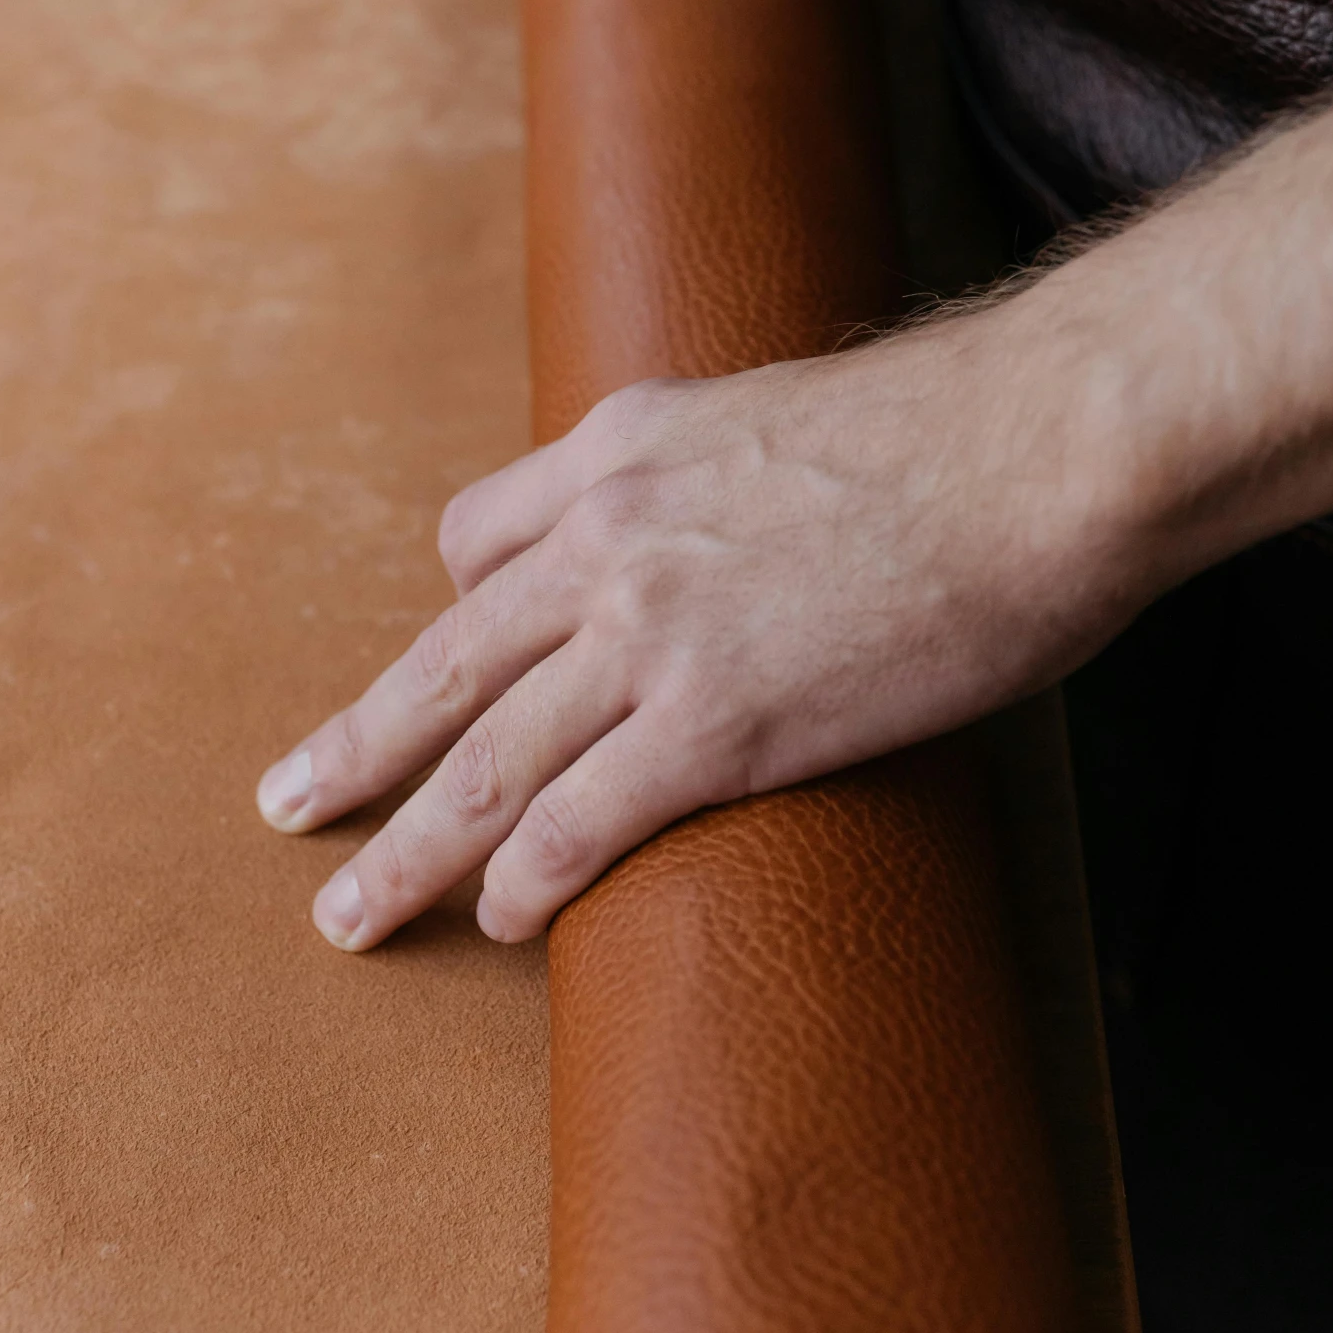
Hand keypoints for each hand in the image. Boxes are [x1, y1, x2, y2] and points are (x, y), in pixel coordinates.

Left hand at [256, 310, 1137, 951]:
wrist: (1042, 443)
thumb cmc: (957, 430)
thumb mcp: (789, 412)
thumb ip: (726, 472)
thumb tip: (746, 529)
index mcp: (624, 443)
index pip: (480, 536)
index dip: (462, 613)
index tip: (460, 665)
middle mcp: (609, 531)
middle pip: (445, 656)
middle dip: (360, 741)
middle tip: (290, 801)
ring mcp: (653, 628)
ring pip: (483, 754)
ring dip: (406, 845)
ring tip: (349, 915)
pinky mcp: (719, 718)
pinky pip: (577, 816)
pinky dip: (525, 877)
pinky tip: (501, 920)